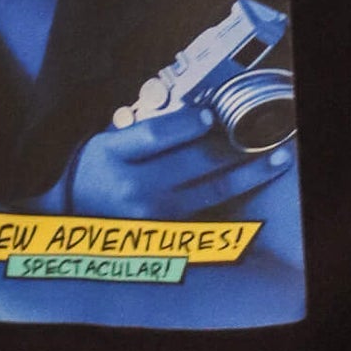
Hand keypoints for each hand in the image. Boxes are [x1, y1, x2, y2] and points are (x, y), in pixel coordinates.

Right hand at [65, 104, 294, 219]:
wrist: (74, 224)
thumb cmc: (97, 173)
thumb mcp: (108, 142)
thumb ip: (148, 130)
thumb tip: (201, 117)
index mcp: (114, 156)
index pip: (159, 135)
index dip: (190, 123)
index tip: (212, 114)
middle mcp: (135, 189)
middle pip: (195, 161)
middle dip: (234, 144)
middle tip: (263, 132)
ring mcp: (154, 218)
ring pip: (212, 190)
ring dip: (249, 172)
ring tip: (276, 159)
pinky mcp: (167, 236)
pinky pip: (209, 215)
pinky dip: (235, 199)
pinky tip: (254, 187)